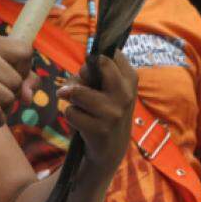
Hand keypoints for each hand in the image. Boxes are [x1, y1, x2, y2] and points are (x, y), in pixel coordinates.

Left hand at [58, 51, 137, 174]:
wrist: (110, 148)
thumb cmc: (103, 110)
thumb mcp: (107, 90)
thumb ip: (92, 77)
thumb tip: (69, 88)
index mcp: (131, 79)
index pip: (111, 53)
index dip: (96, 60)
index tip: (95, 71)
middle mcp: (126, 94)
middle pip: (100, 64)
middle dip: (83, 73)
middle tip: (83, 87)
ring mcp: (114, 112)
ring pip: (78, 91)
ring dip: (72, 98)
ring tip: (80, 106)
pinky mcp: (100, 129)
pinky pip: (70, 112)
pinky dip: (70, 115)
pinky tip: (81, 123)